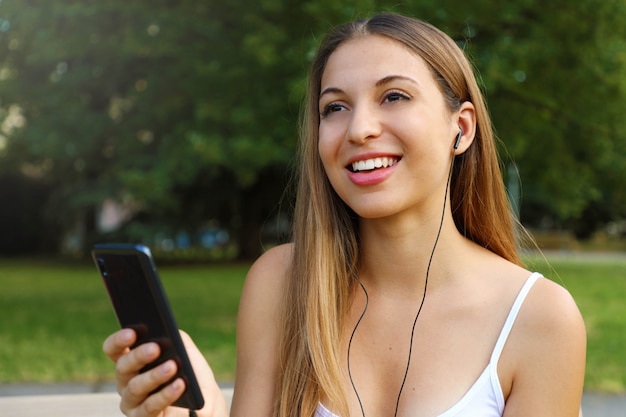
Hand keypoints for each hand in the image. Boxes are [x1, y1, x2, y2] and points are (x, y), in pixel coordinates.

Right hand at [103, 329, 227, 416]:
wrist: (206, 404)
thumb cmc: (192, 373)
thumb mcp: (186, 351)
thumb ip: (175, 339)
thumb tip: (167, 334)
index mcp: (132, 361)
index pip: (114, 349)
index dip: (119, 340)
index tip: (132, 332)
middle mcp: (126, 382)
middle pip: (123, 367)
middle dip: (138, 356)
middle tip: (155, 348)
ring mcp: (132, 403)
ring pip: (135, 387)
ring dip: (154, 376)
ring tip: (172, 366)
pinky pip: (150, 407)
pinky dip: (166, 394)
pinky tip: (179, 384)